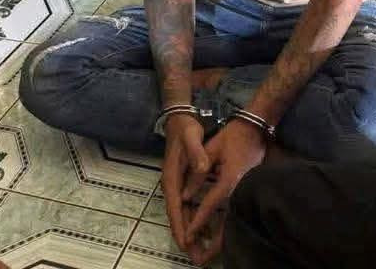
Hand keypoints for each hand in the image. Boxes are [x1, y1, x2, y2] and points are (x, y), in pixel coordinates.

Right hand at [162, 115, 209, 254]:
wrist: (180, 120)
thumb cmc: (186, 130)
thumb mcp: (191, 137)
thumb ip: (197, 153)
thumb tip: (203, 169)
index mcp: (171, 179)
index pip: (174, 208)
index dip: (180, 227)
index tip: (185, 244)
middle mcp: (171, 186)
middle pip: (176, 217)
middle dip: (184, 237)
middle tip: (195, 257)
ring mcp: (177, 186)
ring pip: (182, 214)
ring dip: (189, 231)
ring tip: (200, 250)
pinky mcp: (183, 184)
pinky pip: (187, 207)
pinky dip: (193, 220)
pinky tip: (204, 229)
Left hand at [181, 121, 266, 264]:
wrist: (256, 129)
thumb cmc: (233, 136)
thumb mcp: (213, 148)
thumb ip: (198, 172)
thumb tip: (185, 195)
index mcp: (229, 179)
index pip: (210, 205)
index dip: (197, 222)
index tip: (187, 237)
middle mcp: (239, 190)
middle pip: (228, 224)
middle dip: (214, 245)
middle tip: (198, 260)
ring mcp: (245, 192)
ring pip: (233, 223)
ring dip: (220, 240)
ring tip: (206, 256)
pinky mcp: (246, 191)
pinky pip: (235, 215)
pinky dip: (226, 228)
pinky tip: (217, 237)